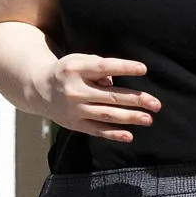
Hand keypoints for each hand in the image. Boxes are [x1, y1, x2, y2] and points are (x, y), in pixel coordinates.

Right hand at [36, 52, 158, 141]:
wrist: (40, 89)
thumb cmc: (68, 71)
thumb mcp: (79, 61)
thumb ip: (98, 67)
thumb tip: (114, 82)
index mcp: (76, 69)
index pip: (103, 67)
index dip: (124, 68)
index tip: (143, 69)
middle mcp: (75, 90)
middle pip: (110, 96)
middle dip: (136, 100)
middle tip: (156, 104)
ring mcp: (75, 109)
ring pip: (107, 115)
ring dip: (130, 118)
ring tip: (148, 119)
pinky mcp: (75, 124)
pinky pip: (97, 130)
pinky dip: (113, 134)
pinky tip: (129, 135)